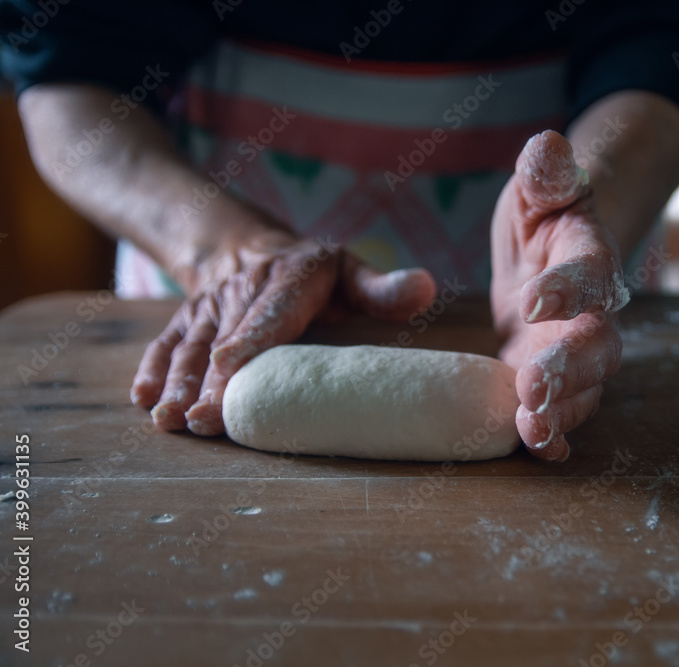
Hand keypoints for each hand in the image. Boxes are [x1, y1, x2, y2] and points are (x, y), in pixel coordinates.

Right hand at [131, 232, 435, 434]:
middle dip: (211, 382)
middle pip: (224, 340)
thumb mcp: (351, 271)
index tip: (231, 364)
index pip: (269, 312)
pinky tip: (142, 399)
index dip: (249, 339)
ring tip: (169, 420)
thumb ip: (382, 288)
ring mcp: (209, 308)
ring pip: (190, 346)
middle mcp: (242, 291)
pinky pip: (165, 343)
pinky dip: (152, 369)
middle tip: (201, 420)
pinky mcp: (186, 321)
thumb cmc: (316, 276)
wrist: (251, 249)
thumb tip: (425, 288)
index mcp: (289, 280)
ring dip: (177, 384)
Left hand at [491, 131, 628, 461]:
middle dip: (566, 369)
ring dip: (560, 412)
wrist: (555, 250)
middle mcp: (593, 312)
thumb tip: (547, 146)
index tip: (535, 302)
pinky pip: (566, 410)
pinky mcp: (556, 379)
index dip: (567, 289)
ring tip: (530, 432)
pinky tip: (538, 451)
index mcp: (589, 258)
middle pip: (594, 346)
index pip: (587, 274)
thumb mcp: (541, 184)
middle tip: (532, 388)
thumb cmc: (546, 212)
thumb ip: (546, 171)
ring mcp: (577, 352)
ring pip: (584, 389)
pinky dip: (557, 434)